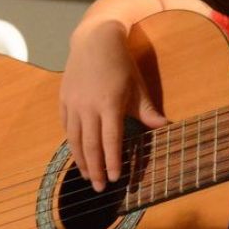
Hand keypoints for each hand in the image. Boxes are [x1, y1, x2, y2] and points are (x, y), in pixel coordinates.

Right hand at [60, 22, 167, 191]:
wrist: (94, 40)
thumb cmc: (121, 64)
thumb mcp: (137, 86)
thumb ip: (147, 111)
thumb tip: (164, 128)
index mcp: (109, 104)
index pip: (110, 140)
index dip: (112, 162)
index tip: (115, 179)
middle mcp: (88, 107)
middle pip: (90, 145)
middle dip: (95, 169)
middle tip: (99, 188)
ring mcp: (73, 104)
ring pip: (75, 139)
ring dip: (81, 161)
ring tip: (87, 176)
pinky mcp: (64, 100)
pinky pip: (66, 128)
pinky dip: (72, 144)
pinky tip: (77, 154)